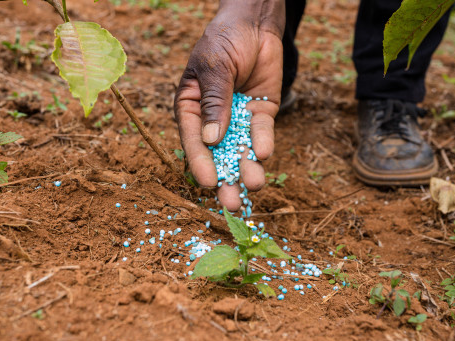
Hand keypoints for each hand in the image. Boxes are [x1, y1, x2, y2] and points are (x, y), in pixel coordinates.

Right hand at [174, 0, 284, 210]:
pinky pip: (261, 133)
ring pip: (241, 150)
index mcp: (191, 108)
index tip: (208, 182)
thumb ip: (214, 102)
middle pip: (218, 155)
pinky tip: (263, 154)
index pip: (193, 140)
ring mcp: (238, 119)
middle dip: (226, 179)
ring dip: (247, 169)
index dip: (200, 162)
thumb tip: (211, 140)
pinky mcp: (260, 115)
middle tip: (233, 203)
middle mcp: (213, 120)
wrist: (255, 24)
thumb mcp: (215, 68)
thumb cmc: (224, 41)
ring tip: (254, 184)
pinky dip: (263, 144)